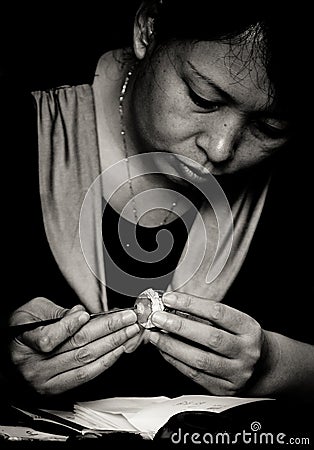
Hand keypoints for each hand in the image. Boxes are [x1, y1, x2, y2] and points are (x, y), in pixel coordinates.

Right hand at [9, 297, 139, 394]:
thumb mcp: (34, 310)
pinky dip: (105, 362)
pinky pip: (85, 376)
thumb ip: (57, 312)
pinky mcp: (57, 388)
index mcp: (24, 343)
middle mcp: (34, 366)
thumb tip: (79, 313)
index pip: (49, 338)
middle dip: (108, 330)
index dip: (68, 326)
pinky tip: (118, 349)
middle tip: (127, 318)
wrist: (12, 351)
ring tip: (129, 332)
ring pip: (86, 362)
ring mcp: (46, 381)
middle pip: (77, 348)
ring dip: (113, 345)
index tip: (85, 314)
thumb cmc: (23, 327)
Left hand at [148, 292, 263, 395]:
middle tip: (158, 317)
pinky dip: (175, 361)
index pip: (218, 313)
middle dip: (179, 326)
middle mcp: (246, 352)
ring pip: (200, 360)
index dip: (191, 304)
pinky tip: (164, 350)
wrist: (263, 367)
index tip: (170, 299)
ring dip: (172, 346)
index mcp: (249, 329)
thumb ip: (206, 314)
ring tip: (155, 335)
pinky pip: (195, 375)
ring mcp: (236, 373)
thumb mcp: (235, 322)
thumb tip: (173, 305)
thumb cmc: (242, 338)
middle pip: (210, 338)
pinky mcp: (224, 389)